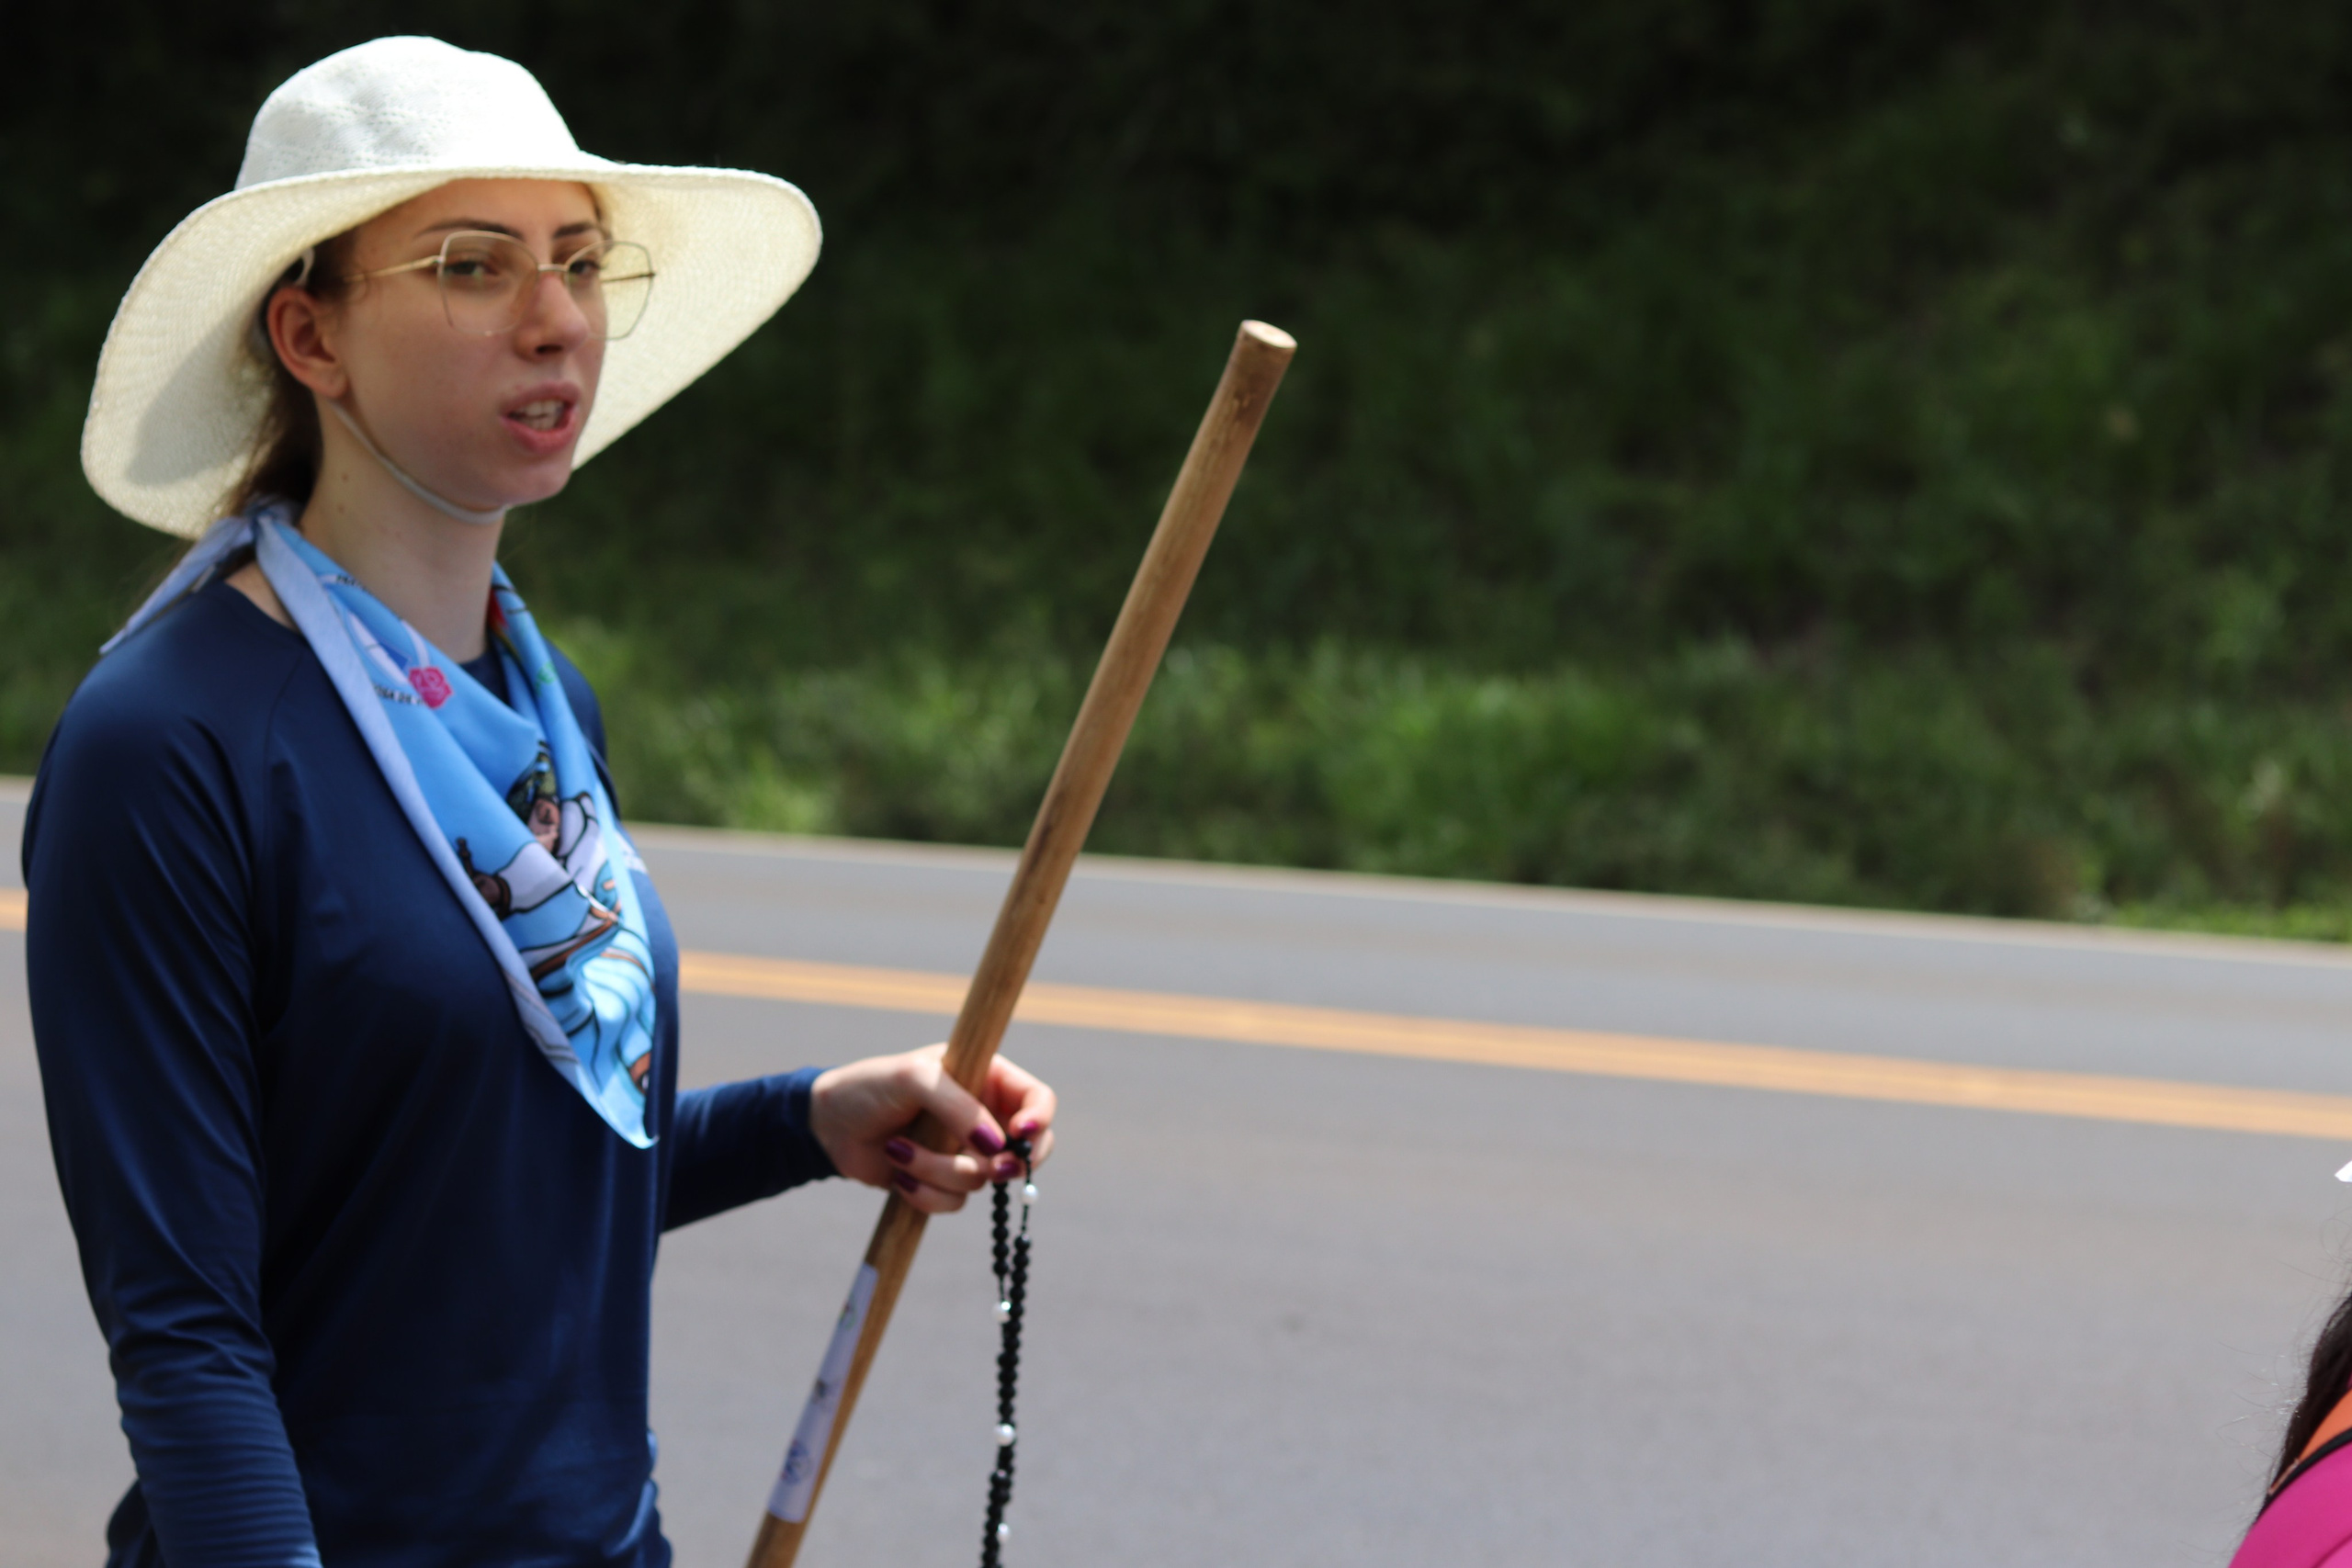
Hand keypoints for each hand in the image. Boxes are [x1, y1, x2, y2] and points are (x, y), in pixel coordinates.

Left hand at [810, 1045, 1057, 1213]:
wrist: (828, 1126)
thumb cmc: (870, 1087)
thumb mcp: (914, 1079)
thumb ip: (958, 1106)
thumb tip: (996, 1146)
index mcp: (987, 1078)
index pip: (1037, 1098)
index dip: (1040, 1119)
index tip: (1021, 1135)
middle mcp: (983, 1115)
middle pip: (1030, 1150)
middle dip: (1009, 1163)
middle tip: (992, 1167)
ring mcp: (965, 1151)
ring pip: (982, 1179)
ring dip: (939, 1171)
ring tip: (899, 1150)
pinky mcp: (943, 1181)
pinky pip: (955, 1202)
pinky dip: (925, 1193)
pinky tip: (897, 1174)